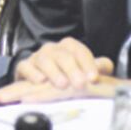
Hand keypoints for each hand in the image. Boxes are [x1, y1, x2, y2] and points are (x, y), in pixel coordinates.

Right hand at [0, 37, 114, 103]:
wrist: (41, 79)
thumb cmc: (67, 75)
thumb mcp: (85, 70)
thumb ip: (97, 67)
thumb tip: (106, 65)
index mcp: (68, 47)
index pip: (78, 50)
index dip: (87, 63)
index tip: (94, 78)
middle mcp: (52, 49)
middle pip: (62, 55)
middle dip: (72, 69)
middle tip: (80, 84)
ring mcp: (37, 57)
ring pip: (44, 60)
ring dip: (54, 72)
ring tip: (62, 84)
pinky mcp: (24, 67)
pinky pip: (25, 66)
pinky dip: (32, 73)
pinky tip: (40, 81)